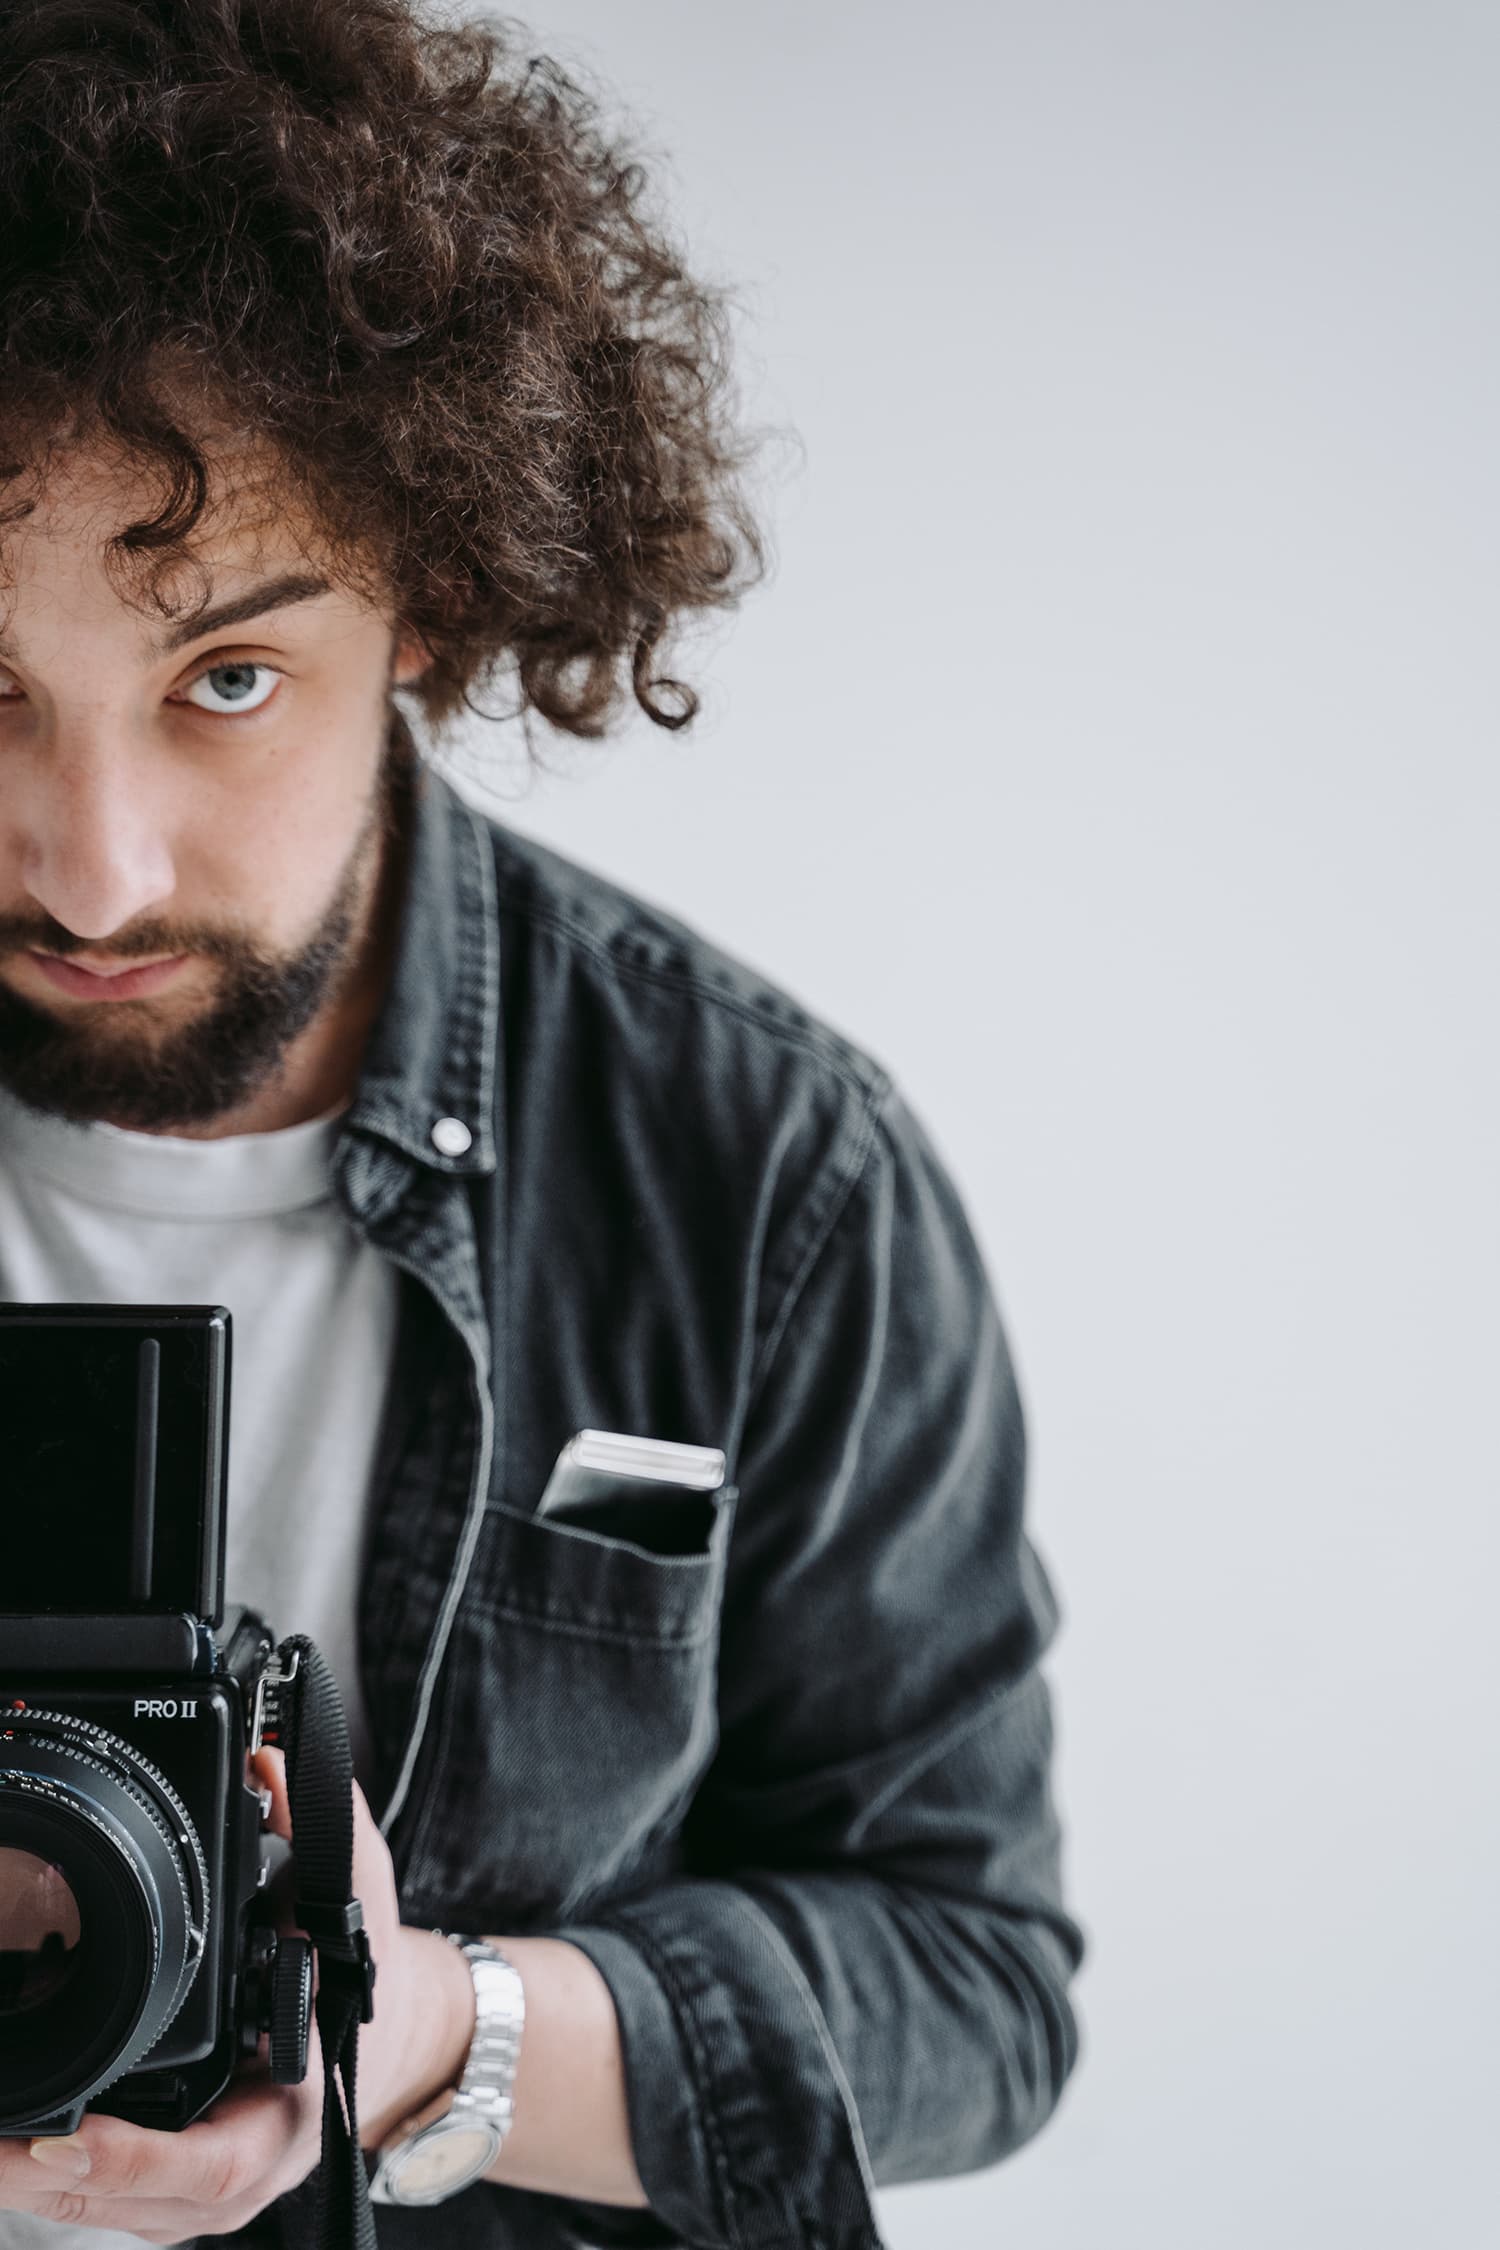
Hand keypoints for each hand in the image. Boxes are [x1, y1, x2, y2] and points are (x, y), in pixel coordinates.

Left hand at [0, 1750, 475, 2240]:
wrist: (398, 2037)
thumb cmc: (372, 1974)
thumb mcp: (363, 1895)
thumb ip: (323, 1829)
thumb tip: (268, 1763)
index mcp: (300, 2106)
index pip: (216, 2162)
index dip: (138, 2162)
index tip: (68, 2139)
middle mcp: (258, 2165)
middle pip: (144, 2205)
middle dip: (57, 2182)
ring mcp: (218, 2191)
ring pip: (118, 2216)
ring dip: (40, 2191)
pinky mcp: (186, 2190)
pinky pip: (116, 2208)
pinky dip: (59, 2188)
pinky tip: (13, 2153)